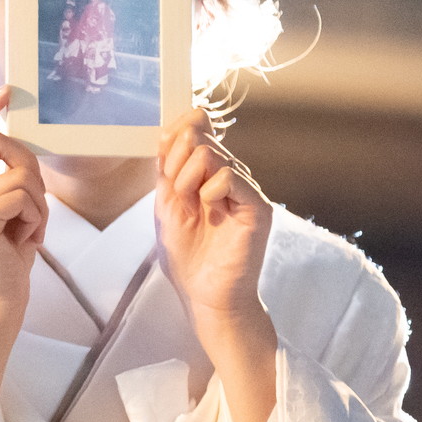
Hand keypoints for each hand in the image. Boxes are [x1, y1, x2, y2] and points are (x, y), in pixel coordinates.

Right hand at [0, 86, 46, 338]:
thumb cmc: (5, 256)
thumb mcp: (4, 207)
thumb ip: (3, 175)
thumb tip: (20, 143)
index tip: (4, 93)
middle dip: (28, 165)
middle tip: (34, 200)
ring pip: (19, 172)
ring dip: (38, 203)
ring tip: (28, 228)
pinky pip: (23, 196)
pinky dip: (37, 218)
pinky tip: (26, 240)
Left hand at [154, 108, 272, 331]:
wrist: (203, 294)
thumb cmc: (186, 254)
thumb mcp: (166, 203)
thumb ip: (167, 168)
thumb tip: (170, 130)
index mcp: (207, 173)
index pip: (199, 127)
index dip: (178, 130)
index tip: (164, 154)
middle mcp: (229, 176)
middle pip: (200, 137)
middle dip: (175, 160)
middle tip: (177, 192)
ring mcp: (244, 190)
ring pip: (211, 153)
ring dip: (187, 177)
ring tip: (190, 203)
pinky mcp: (257, 207)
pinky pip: (231, 176)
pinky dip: (210, 188)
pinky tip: (208, 206)